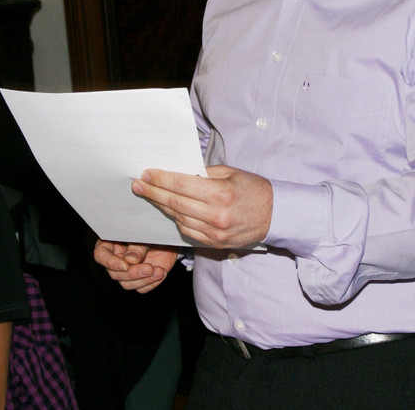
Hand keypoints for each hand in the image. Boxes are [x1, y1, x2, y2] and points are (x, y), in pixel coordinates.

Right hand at [93, 240, 177, 293]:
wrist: (167, 237)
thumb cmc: (152, 230)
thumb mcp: (144, 234)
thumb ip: (137, 246)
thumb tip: (130, 260)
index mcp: (111, 244)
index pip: (101, 255)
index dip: (110, 262)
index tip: (125, 266)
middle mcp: (116, 259)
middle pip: (115, 274)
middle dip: (133, 273)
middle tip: (149, 268)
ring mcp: (128, 271)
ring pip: (127, 284)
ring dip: (144, 280)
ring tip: (159, 271)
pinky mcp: (140, 279)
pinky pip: (141, 288)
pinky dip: (152, 282)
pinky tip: (161, 273)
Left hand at [133, 165, 271, 248]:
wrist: (276, 216)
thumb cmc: (255, 190)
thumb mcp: (232, 173)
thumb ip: (204, 173)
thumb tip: (179, 172)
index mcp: (220, 194)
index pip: (181, 186)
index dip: (160, 180)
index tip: (146, 174)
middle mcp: (215, 216)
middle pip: (175, 203)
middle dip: (153, 192)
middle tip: (138, 185)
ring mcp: (214, 233)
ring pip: (178, 218)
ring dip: (162, 206)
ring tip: (150, 196)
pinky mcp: (214, 243)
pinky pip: (187, 231)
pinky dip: (176, 219)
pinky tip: (169, 210)